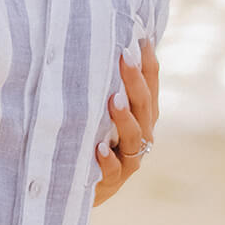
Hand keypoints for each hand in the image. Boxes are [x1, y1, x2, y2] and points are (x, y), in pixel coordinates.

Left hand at [93, 38, 159, 206]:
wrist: (74, 186)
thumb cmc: (86, 137)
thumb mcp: (96, 110)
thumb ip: (102, 84)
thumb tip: (93, 41)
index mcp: (141, 116)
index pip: (150, 87)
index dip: (147, 64)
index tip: (140, 38)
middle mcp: (141, 136)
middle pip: (144, 106)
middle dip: (135, 81)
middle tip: (125, 56)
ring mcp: (128, 160)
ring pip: (134, 137)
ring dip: (125, 118)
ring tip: (114, 100)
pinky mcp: (111, 182)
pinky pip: (112, 171)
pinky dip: (107, 160)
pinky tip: (99, 148)